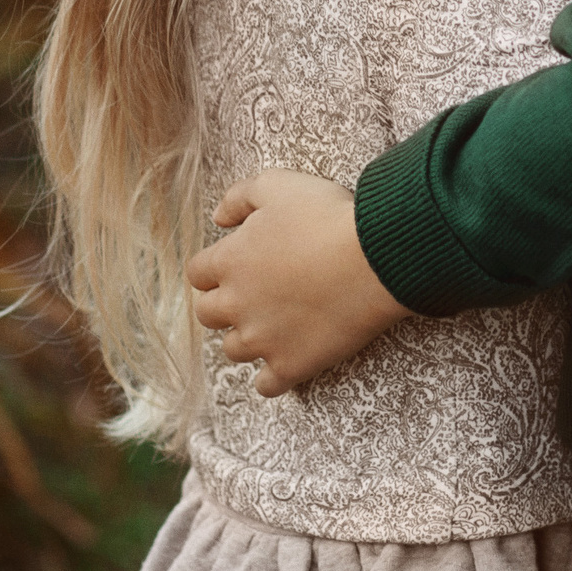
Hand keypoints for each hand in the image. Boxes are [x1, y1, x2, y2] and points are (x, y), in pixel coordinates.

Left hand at [185, 170, 414, 395]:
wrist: (373, 258)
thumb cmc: (326, 216)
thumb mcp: (278, 184)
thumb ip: (239, 196)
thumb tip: (218, 218)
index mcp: (229, 261)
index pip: (198, 273)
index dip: (215, 268)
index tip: (236, 264)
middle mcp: (236, 304)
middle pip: (208, 314)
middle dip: (224, 304)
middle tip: (252, 294)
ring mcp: (262, 339)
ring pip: (233, 350)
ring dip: (246, 338)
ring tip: (272, 326)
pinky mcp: (291, 365)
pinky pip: (266, 386)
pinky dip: (271, 378)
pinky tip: (285, 362)